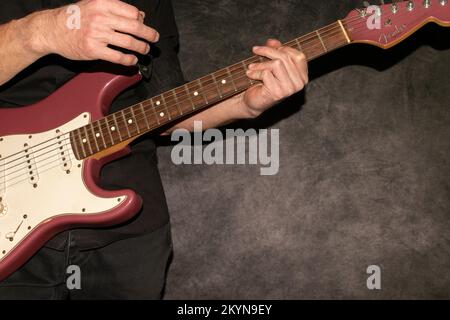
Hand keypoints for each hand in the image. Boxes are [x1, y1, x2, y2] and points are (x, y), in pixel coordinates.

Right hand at [28, 0, 158, 65]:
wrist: (51, 30)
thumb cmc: (74, 17)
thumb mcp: (93, 5)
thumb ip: (116, 9)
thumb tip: (140, 16)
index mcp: (102, 3)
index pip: (132, 12)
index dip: (141, 20)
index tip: (144, 26)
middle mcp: (101, 18)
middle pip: (134, 27)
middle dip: (149, 34)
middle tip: (154, 38)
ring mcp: (97, 34)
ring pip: (128, 42)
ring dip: (141, 47)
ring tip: (145, 50)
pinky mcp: (93, 50)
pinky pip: (118, 56)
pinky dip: (129, 59)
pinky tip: (133, 60)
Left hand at [242, 39, 307, 117]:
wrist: (254, 102)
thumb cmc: (264, 84)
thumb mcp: (272, 66)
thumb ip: (275, 52)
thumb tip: (273, 41)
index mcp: (302, 77)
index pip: (298, 56)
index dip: (283, 48)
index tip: (269, 46)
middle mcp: (299, 84)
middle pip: (285, 57)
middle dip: (267, 51)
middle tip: (255, 50)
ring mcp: (290, 89)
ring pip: (276, 64)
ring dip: (260, 64)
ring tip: (251, 67)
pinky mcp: (278, 93)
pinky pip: (266, 73)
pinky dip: (256, 73)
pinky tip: (250, 75)